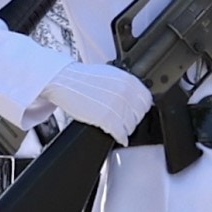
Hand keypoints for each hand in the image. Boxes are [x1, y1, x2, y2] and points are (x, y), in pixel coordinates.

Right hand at [40, 59, 154, 141]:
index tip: (135, 112)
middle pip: (140, 115)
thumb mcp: (111, 74)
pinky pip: (121, 134)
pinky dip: (120, 138)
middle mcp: (126, 92)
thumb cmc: (82, 77)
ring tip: (118, 128)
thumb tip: (135, 96)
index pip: (147, 100)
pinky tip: (117, 137)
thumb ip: (126, 85)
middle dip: (133, 120)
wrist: (65, 80)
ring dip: (125, 130)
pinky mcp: (107, 118)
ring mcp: (117, 106)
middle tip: (125, 121)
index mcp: (129, 80)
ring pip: (131, 126)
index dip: (140, 109)